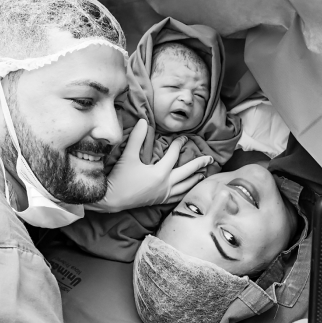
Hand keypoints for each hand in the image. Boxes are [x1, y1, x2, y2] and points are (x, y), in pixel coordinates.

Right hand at [87, 119, 212, 212]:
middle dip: (199, 165)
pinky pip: (178, 197)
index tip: (185, 137)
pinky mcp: (159, 201)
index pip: (174, 155)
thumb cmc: (120, 179)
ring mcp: (164, 194)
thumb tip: (143, 121)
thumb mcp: (128, 156)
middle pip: (187, 173)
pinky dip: (186, 192)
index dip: (179, 144)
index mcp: (160, 173)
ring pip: (185, 187)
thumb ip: (136, 138)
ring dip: (195, 179)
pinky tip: (188, 190)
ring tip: (203, 175)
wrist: (111, 200)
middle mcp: (166, 184)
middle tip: (210, 159)